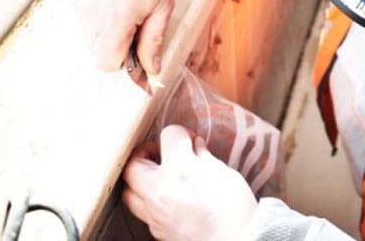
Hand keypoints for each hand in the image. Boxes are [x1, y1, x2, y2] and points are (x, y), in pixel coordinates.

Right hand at [68, 0, 174, 73]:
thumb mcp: (162, 7)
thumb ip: (153, 41)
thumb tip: (151, 71)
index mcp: (115, 19)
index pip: (106, 63)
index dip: (124, 60)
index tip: (136, 46)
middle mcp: (89, 12)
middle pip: (95, 51)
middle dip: (115, 45)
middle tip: (133, 24)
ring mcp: (76, 0)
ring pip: (87, 34)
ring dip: (104, 29)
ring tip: (122, 4)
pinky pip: (80, 15)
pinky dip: (95, 12)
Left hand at [123, 125, 257, 240]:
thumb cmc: (234, 208)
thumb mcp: (223, 172)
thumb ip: (203, 157)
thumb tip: (195, 147)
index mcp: (178, 169)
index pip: (169, 136)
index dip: (182, 133)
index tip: (190, 140)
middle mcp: (159, 191)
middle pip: (134, 165)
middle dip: (146, 154)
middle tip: (161, 154)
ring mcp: (156, 215)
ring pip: (130, 192)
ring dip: (140, 180)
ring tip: (158, 176)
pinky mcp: (158, 232)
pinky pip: (144, 213)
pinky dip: (151, 201)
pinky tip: (169, 198)